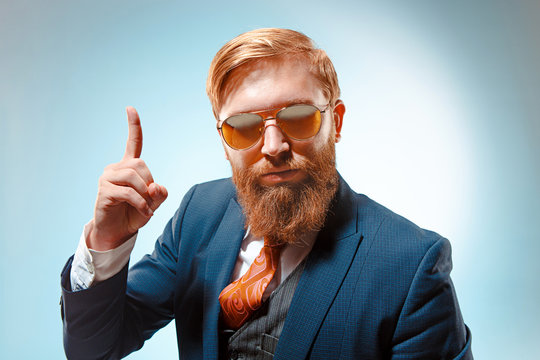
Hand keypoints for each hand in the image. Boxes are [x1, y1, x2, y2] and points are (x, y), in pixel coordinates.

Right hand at [87, 106, 167, 250]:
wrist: (116, 232)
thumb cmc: (134, 214)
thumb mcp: (153, 203)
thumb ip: (159, 194)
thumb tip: (156, 186)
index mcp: (129, 166)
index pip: (133, 143)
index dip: (133, 126)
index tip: (130, 108)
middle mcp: (115, 168)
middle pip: (140, 164)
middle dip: (150, 182)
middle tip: (150, 200)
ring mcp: (107, 178)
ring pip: (133, 177)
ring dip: (145, 194)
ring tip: (146, 207)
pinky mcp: (104, 191)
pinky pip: (128, 192)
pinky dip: (140, 203)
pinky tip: (144, 212)